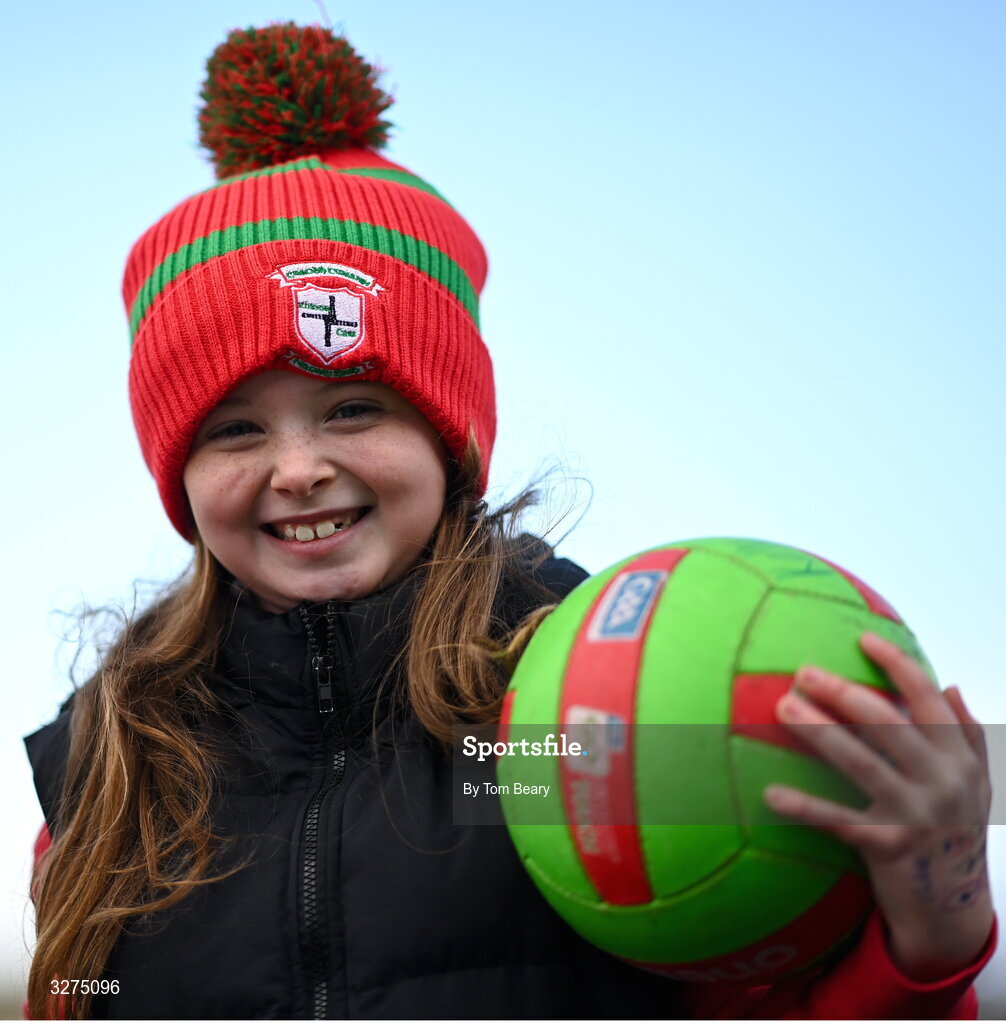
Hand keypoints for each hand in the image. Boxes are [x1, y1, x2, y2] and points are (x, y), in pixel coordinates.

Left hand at [764, 632, 993, 980]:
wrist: (953, 907)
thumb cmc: (953, 829)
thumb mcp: (974, 783)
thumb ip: (965, 734)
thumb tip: (949, 686)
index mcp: (960, 758)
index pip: (927, 700)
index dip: (896, 665)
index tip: (862, 638)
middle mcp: (943, 782)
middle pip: (886, 724)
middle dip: (842, 693)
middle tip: (802, 671)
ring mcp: (916, 815)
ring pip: (860, 762)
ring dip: (819, 732)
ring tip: (782, 707)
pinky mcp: (888, 847)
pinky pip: (838, 822)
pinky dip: (804, 807)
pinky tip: (770, 793)